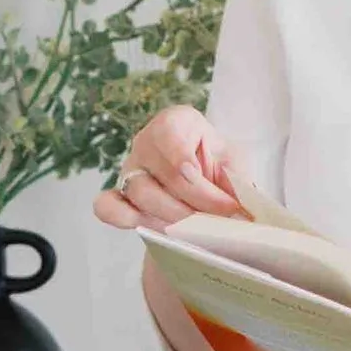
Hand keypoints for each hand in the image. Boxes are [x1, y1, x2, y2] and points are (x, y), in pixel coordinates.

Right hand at [94, 106, 253, 232]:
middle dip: (195, 199)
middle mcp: (147, 141)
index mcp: (175, 122)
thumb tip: (242, 205)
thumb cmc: (217, 168)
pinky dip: (123, 218)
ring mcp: (129, 169)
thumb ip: (237, 180)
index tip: (203, 180)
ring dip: (172, 215)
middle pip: (162, 171)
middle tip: (220, 216)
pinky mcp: (118, 195)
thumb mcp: (235, 165)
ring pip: (141, 193)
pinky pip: (107, 206)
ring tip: (198, 228)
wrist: (202, 188)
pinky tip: (149, 228)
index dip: (185, 160)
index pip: (169, 133)